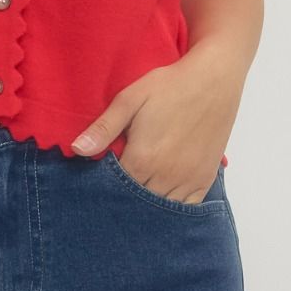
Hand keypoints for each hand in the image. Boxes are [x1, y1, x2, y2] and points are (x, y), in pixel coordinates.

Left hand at [69, 41, 245, 201]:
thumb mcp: (129, 99)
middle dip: (124, 201)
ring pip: (161, 210)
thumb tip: (77, 150)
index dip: (104, 188)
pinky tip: (161, 199)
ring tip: (136, 195)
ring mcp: (187, 180)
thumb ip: (103, 128)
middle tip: (114, 193)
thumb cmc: (168, 86)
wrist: (213, 80)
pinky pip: (186, 208)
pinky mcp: (204, 180)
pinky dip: (172, 209)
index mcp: (143, 158)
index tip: (97, 182)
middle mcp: (166, 176)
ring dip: (147, 207)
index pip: (114, 189)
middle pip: (137, 204)